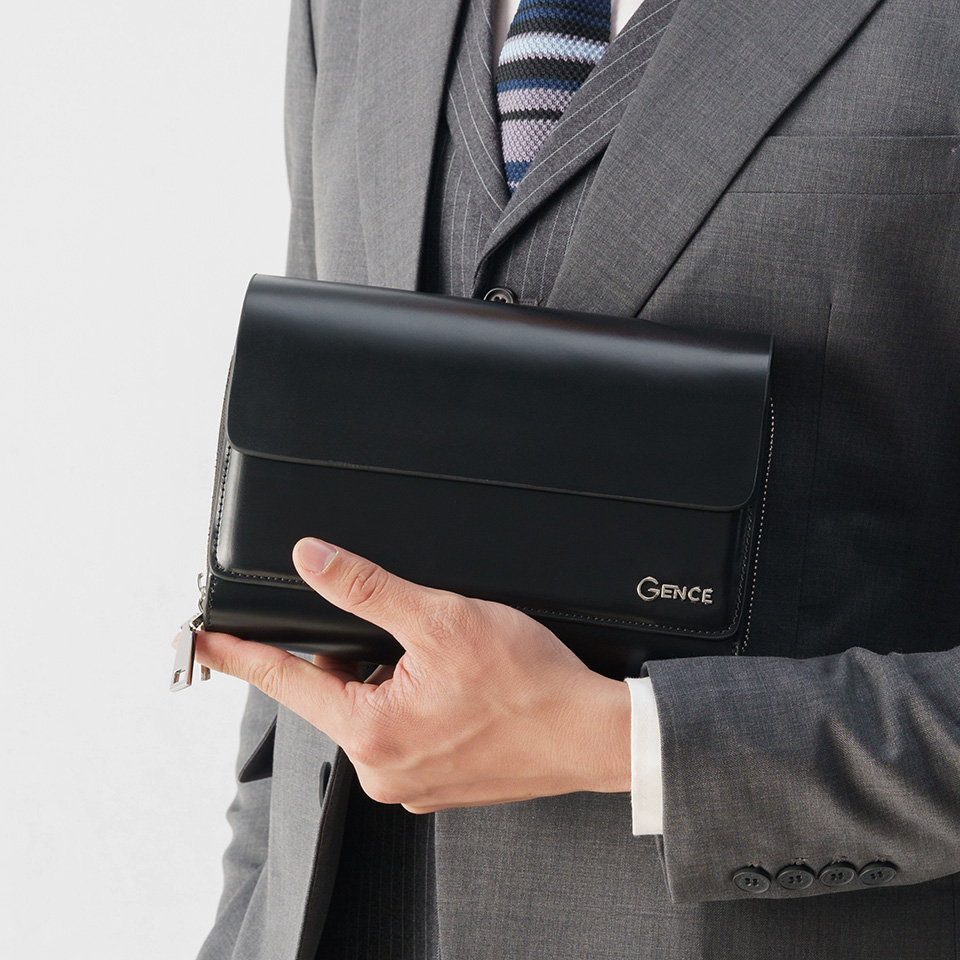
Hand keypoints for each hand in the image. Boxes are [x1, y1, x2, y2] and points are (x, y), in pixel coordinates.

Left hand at [195, 537, 630, 811]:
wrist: (594, 733)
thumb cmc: (530, 684)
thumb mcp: (441, 619)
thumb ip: (365, 589)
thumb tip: (312, 560)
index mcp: (372, 732)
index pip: (285, 680)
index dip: (240, 652)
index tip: (202, 640)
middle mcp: (383, 769)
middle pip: (339, 690)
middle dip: (359, 653)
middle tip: (413, 633)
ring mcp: (412, 781)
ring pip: (376, 708)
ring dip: (394, 676)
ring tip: (451, 663)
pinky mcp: (440, 782)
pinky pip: (406, 730)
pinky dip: (418, 701)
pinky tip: (460, 688)